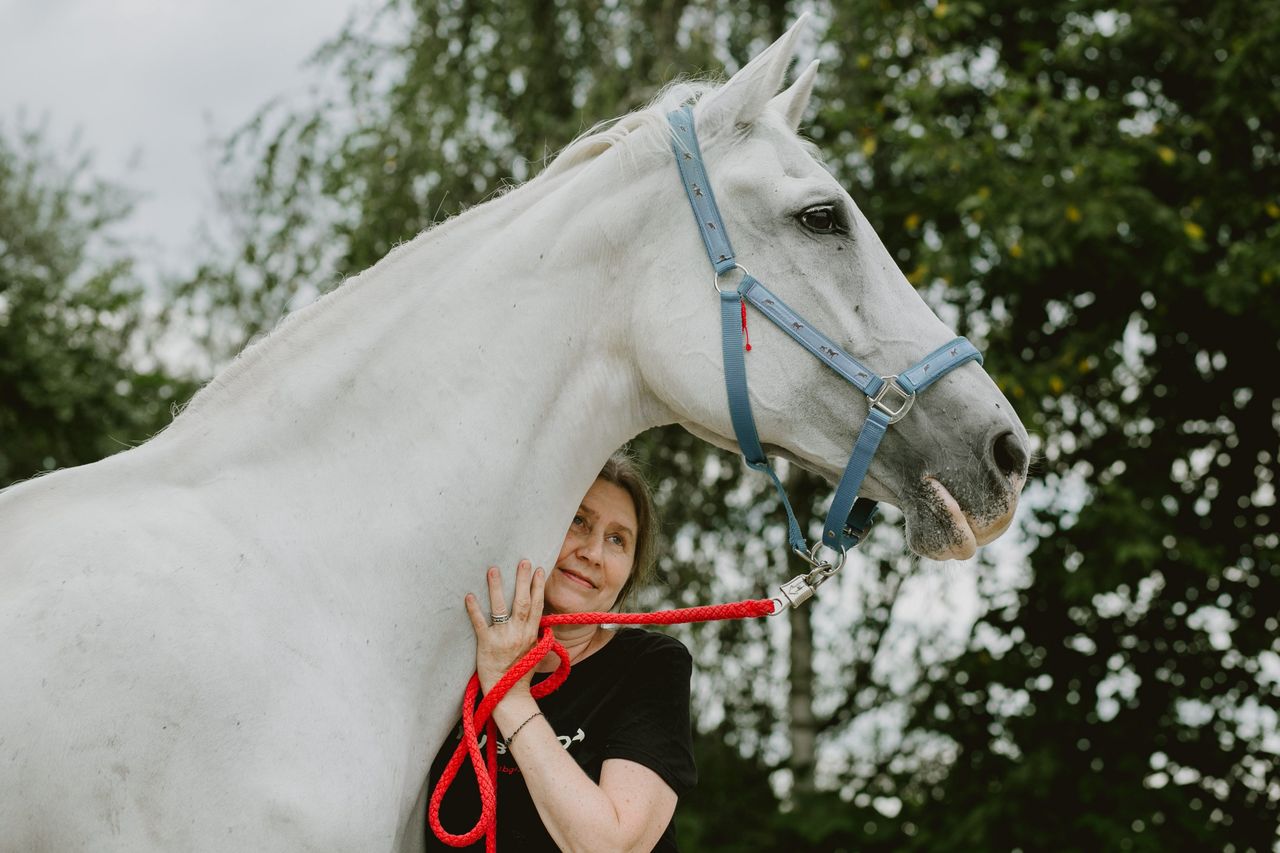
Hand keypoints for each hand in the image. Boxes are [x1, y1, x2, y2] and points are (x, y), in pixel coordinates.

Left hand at [465, 560, 545, 695]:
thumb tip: (541, 621)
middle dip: (523, 579)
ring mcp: (503, 638)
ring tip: (493, 569)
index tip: (539, 569)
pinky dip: (474, 609)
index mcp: (531, 634)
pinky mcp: (486, 644)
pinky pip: (480, 623)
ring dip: (498, 587)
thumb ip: (536, 635)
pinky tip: (469, 595)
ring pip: (501, 608)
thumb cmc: (521, 674)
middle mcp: (519, 633)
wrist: (509, 695)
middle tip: (522, 561)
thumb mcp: (535, 652)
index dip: (538, 586)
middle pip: (523, 601)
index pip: (538, 605)